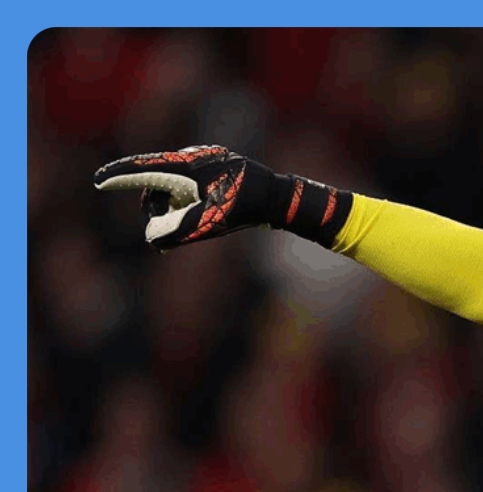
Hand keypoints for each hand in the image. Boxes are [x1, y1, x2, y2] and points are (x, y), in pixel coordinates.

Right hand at [94, 145, 350, 249]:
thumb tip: (152, 237)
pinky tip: (196, 221)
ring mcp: (203, 162)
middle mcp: (192, 158)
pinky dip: (185, 206)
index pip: (145, 168)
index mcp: (188, 166)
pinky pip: (187, 187)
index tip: (98, 180)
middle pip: (156, 183)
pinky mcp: (212, 169)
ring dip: (171, 211)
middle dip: (155, 210)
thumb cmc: (247, 208)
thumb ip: (176, 231)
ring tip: (183, 234)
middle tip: (162, 239)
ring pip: (172, 187)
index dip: (120, 176)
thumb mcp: (210, 224)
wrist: (281, 197)